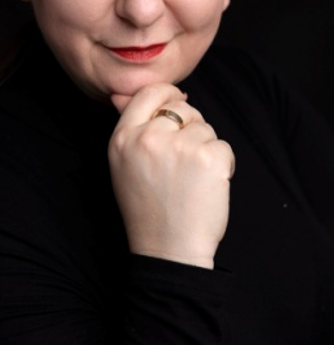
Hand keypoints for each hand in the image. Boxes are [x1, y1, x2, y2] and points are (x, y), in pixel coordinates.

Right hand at [108, 83, 234, 268]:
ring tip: (191, 179)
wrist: (168, 252)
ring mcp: (180, 147)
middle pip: (182, 108)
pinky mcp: (208, 159)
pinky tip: (208, 185)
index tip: (178, 103)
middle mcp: (149, 138)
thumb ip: (128, 125)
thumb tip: (120, 94)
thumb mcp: (123, 164)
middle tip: (182, 161)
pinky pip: (223, 146)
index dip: (168, 94)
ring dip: (206, 148)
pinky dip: (223, 164)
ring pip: (205, 127)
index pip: (149, 92)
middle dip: (190, 127)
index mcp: (123, 138)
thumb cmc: (147, 208)